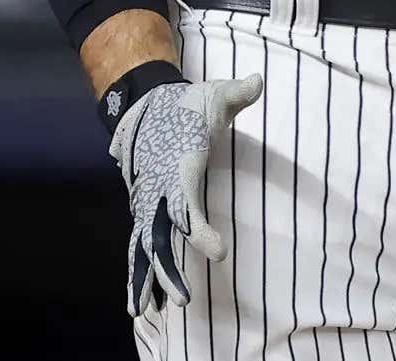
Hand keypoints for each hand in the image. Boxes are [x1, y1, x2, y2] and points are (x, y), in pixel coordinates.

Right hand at [108, 74, 262, 315]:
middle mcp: (157, 187)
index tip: (218, 250)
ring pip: (143, 243)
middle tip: (182, 298)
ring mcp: (147, 199)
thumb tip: (257, 82)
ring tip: (144, 313)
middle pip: (158, 233)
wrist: (148, 100)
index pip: (187, 202)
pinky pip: (141, 242)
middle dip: (166, 266)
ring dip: (145, 277)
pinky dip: (138, 271)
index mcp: (178, 166)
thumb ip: (236, 93)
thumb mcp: (216, 94)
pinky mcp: (146, 206)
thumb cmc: (190, 104)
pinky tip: (142, 303)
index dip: (199, 227)